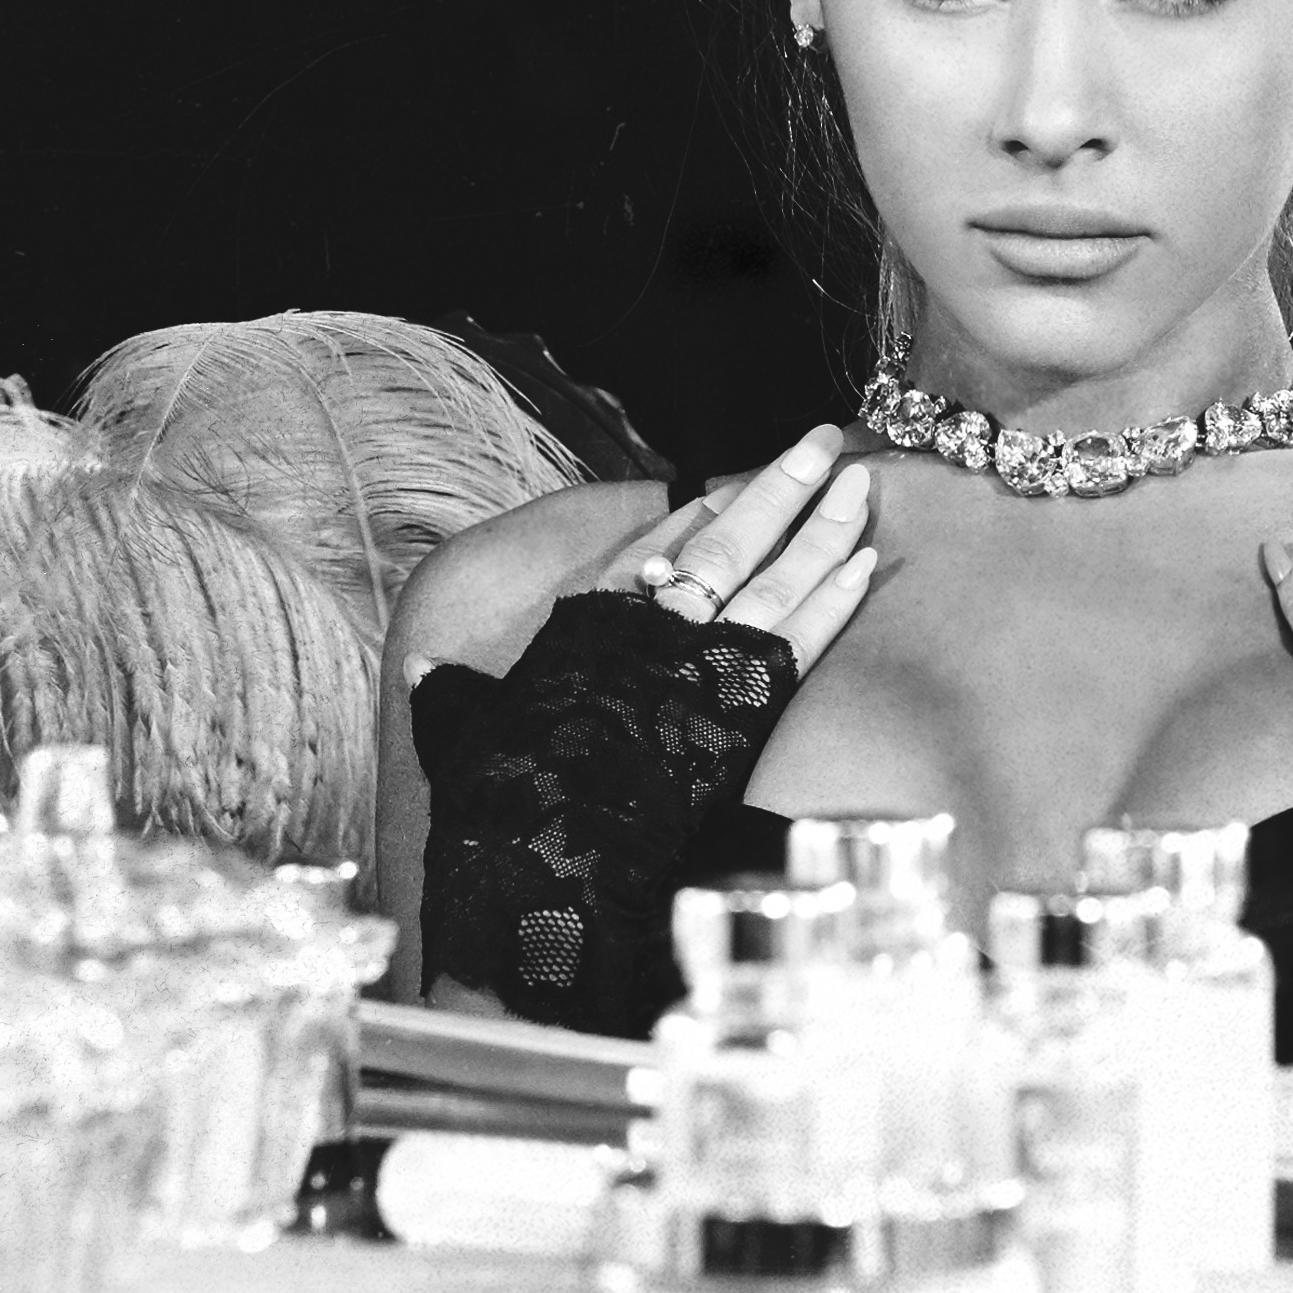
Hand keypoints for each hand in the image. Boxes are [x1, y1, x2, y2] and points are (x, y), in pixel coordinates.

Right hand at [410, 429, 875, 1033]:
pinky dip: (835, 598)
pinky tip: (868, 562)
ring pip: (773, 577)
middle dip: (776, 490)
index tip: (727, 483)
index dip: (692, 513)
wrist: (549, 849)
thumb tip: (425, 672)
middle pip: (723, 544)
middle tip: (821, 443)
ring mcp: (700, 660)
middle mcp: (648, 628)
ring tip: (860, 483)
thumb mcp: (462, 733)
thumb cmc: (503, 795)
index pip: (645, 549)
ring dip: (821, 527)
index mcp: (584, 624)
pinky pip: (801, 639)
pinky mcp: (744, 705)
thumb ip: (453, 695)